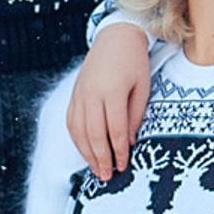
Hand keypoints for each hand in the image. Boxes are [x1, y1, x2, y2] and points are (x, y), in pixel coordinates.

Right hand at [66, 22, 151, 180]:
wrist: (115, 37)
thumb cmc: (134, 62)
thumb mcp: (142, 88)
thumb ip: (135, 116)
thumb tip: (129, 142)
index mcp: (112, 91)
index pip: (115, 130)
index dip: (119, 150)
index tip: (124, 165)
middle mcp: (92, 94)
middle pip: (94, 134)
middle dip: (101, 158)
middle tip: (107, 176)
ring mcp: (80, 94)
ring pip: (79, 131)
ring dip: (87, 153)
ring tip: (96, 170)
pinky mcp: (74, 94)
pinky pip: (71, 122)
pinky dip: (77, 139)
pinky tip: (85, 151)